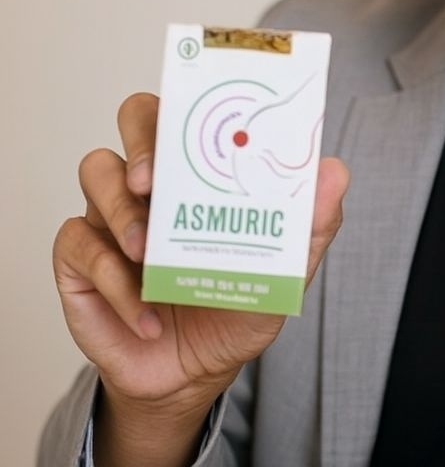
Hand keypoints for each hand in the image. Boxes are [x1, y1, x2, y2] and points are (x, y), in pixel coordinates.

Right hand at [52, 93, 348, 464]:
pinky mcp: (80, 258)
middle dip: (144, 138)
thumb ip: (311, 224)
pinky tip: (146, 310)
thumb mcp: (283, 270)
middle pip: (136, 116)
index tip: (200, 117)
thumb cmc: (234, 305)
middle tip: (155, 178)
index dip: (191, 100)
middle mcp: (155, 178)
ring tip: (149, 252)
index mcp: (201, 168)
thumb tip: (335, 171)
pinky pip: (79, 243)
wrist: (193, 373)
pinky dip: (114, 280)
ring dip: (123, 208)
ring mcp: (112, 212)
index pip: (193, 107)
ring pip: (97, 170)